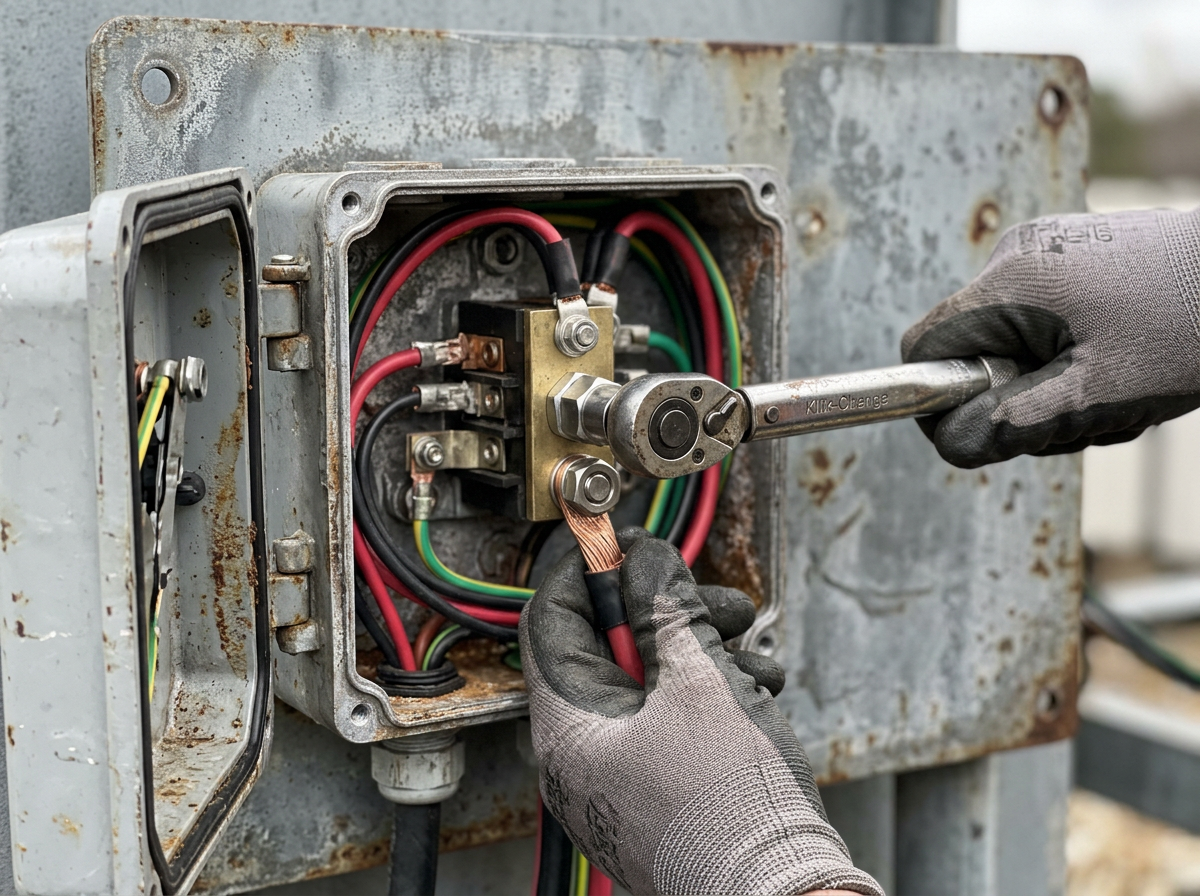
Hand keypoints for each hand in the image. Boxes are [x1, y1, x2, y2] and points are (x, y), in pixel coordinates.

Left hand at [519, 528, 882, 895]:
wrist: (784, 895)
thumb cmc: (733, 813)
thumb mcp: (701, 685)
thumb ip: (666, 612)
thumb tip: (645, 562)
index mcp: (569, 728)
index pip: (552, 622)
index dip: (587, 573)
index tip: (622, 543)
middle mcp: (582, 757)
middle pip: (606, 649)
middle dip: (663, 612)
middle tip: (704, 595)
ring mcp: (618, 778)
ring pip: (645, 684)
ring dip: (697, 651)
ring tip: (745, 646)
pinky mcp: (656, 791)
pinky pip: (667, 721)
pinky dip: (707, 694)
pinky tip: (753, 689)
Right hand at [901, 208, 1199, 466]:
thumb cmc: (1188, 331)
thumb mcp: (1096, 396)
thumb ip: (1011, 423)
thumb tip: (949, 443)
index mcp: (1012, 282)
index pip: (923, 348)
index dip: (941, 398)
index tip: (993, 425)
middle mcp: (1017, 254)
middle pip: (968, 351)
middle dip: (1011, 396)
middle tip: (1078, 412)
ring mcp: (1045, 249)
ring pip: (1007, 342)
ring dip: (1046, 383)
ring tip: (1112, 388)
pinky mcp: (1071, 255)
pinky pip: (1039, 322)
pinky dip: (1067, 356)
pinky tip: (1118, 362)